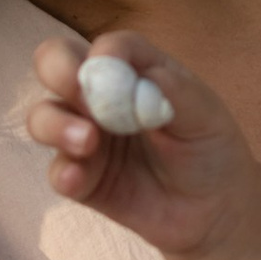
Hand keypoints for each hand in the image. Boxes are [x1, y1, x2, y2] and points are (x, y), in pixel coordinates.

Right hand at [25, 32, 260, 259]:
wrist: (216, 211)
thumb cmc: (211, 149)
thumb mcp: (206, 115)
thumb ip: (174, 91)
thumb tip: (141, 75)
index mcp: (133, 71)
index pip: (107, 48)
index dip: (104, 53)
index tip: (110, 68)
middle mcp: (101, 98)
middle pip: (56, 65)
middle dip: (58, 71)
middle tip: (78, 92)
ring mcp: (86, 138)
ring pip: (44, 116)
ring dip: (55, 123)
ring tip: (87, 141)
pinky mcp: (82, 180)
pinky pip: (56, 171)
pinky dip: (61, 172)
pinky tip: (76, 178)